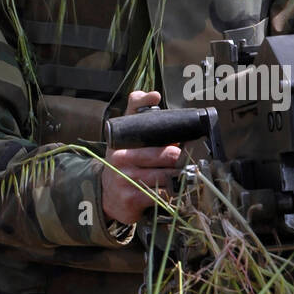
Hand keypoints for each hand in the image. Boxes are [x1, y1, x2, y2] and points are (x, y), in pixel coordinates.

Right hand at [100, 90, 180, 225]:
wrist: (106, 194)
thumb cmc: (123, 161)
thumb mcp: (124, 136)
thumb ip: (137, 112)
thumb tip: (154, 95)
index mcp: (121, 140)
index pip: (138, 121)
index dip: (153, 116)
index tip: (165, 115)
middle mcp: (120, 158)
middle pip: (162, 154)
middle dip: (178, 156)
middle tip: (186, 157)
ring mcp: (125, 179)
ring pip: (164, 175)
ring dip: (177, 175)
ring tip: (184, 174)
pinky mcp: (132, 199)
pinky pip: (160, 194)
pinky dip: (170, 192)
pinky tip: (172, 190)